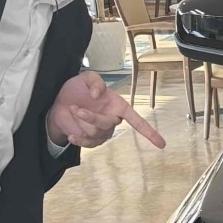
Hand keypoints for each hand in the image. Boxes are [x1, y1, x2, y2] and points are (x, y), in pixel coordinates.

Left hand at [47, 70, 166, 149]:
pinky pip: (88, 144)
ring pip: (95, 133)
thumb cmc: (76, 89)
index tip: (161, 144)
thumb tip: (97, 95)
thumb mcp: (85, 77)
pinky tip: (71, 134)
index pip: (137, 120)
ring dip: (80, 121)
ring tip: (73, 111)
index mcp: (119, 106)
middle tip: (76, 108)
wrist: (60, 102)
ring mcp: (103, 133)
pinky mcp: (91, 141)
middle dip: (91, 117)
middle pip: (108, 124)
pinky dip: (78, 139)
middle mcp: (114, 120)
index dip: (149, 132)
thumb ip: (95, 81)